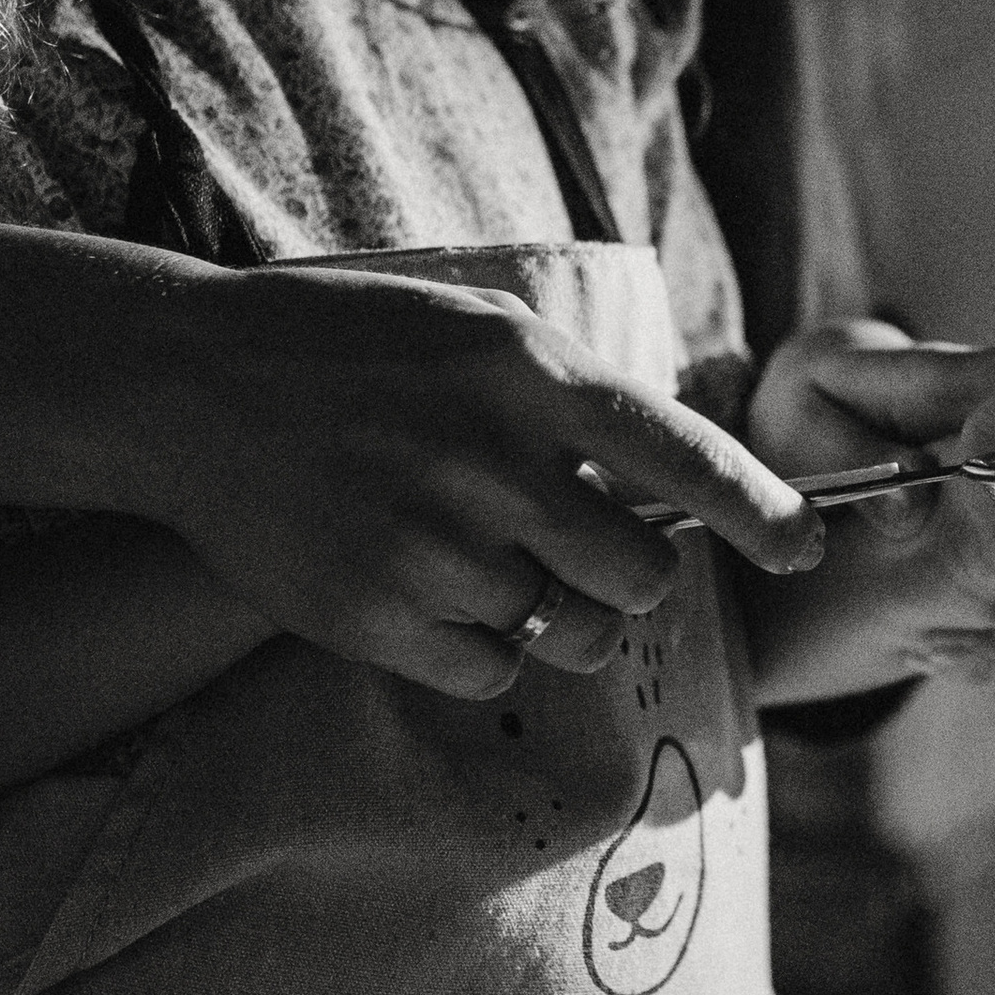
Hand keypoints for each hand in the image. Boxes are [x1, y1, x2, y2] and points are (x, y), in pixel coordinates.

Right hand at [139, 262, 820, 693]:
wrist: (190, 387)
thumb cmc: (350, 346)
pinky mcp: (376, 616)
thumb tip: (676, 478)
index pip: (686, 461)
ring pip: (571, 633)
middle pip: (639, 577)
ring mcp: (432, 547)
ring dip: (557, 613)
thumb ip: (577, 394)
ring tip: (494, 560)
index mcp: (530, 376)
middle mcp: (492, 463)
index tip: (804, 548)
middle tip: (584, 547)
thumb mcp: (478, 324)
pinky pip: (491, 670)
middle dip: (630, 575)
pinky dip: (481, 646)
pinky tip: (429, 587)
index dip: (762, 514)